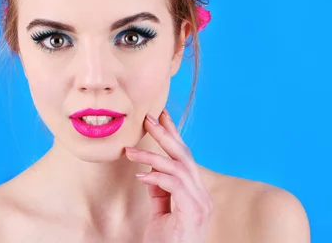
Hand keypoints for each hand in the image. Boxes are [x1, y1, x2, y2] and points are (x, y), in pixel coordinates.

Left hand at [125, 109, 212, 242]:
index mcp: (196, 193)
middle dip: (165, 134)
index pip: (184, 158)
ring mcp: (200, 204)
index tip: (160, 117)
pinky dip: (156, 177)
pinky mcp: (193, 213)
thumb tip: (150, 172)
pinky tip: (140, 176)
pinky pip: (174, 185)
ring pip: (178, 167)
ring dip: (151, 156)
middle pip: (184, 156)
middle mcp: (202, 196)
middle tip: (148, 118)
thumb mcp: (160, 214)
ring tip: (130, 151)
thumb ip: (160, 193)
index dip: (173, 135)